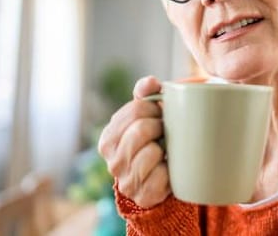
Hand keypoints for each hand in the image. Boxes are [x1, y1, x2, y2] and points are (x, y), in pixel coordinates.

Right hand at [98, 76, 169, 207]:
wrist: (161, 176)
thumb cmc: (153, 139)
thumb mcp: (146, 115)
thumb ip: (145, 94)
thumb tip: (151, 82)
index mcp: (108, 139)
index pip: (135, 110)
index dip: (155, 108)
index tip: (160, 114)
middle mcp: (112, 161)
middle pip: (141, 129)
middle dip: (160, 126)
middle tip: (165, 130)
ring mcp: (126, 180)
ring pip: (151, 152)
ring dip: (165, 147)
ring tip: (165, 148)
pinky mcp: (143, 195)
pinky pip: (161, 176)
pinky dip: (170, 170)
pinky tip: (168, 168)